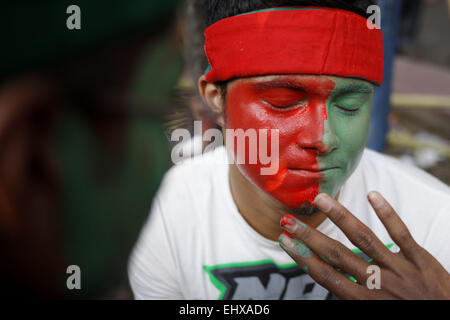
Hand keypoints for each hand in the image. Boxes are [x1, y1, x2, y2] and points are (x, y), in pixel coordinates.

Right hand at [279, 191, 449, 299]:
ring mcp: (399, 269)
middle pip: (336, 254)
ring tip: (321, 199)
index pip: (325, 275)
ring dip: (340, 217)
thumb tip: (332, 278)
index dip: (302, 256)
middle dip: (309, 236)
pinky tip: (372, 195)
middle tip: (288, 220)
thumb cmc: (409, 318)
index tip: (285, 240)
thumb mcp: (375, 314)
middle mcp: (377, 283)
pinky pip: (401, 233)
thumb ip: (355, 297)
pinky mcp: (420, 259)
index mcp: (364, 301)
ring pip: (364, 238)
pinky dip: (387, 214)